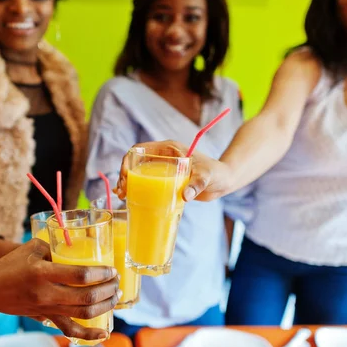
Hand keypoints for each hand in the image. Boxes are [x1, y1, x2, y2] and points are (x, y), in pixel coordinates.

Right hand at [0, 239, 119, 340]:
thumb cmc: (11, 264)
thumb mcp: (33, 248)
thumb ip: (57, 248)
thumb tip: (80, 248)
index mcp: (43, 273)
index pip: (80, 275)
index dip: (101, 273)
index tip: (111, 269)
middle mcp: (46, 293)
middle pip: (86, 297)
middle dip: (108, 290)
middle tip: (116, 282)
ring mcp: (46, 308)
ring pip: (83, 314)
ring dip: (104, 307)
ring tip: (114, 297)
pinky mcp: (45, 318)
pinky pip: (69, 330)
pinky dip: (88, 334)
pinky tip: (103, 333)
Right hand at [114, 140, 233, 201]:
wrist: (224, 181)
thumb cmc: (217, 173)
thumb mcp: (207, 176)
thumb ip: (197, 184)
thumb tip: (186, 196)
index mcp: (169, 149)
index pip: (140, 149)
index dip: (128, 160)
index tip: (125, 176)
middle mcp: (163, 157)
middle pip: (136, 162)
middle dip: (125, 175)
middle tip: (122, 190)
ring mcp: (163, 169)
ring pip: (139, 173)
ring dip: (128, 183)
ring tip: (122, 195)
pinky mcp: (166, 180)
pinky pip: (147, 183)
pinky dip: (137, 189)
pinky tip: (129, 198)